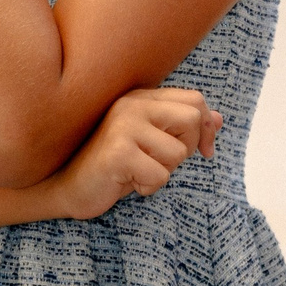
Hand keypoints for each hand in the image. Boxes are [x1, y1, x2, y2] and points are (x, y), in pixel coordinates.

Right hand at [57, 87, 223, 219]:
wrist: (67, 187)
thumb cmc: (114, 167)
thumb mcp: (152, 143)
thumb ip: (182, 128)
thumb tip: (218, 119)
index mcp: (141, 98)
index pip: (195, 100)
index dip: (206, 128)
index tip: (205, 152)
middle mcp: (131, 105)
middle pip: (192, 120)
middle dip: (187, 149)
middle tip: (160, 162)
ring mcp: (123, 126)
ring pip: (178, 153)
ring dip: (163, 172)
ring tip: (136, 172)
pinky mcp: (118, 153)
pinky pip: (160, 175)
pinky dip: (148, 187)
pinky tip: (126, 182)